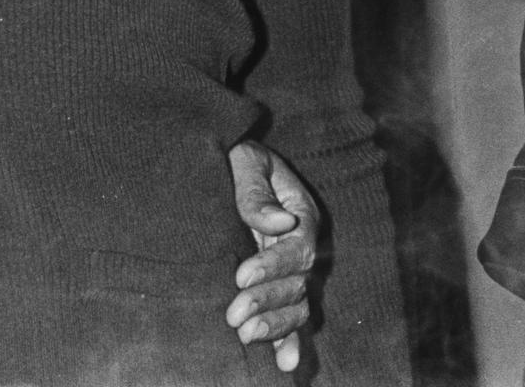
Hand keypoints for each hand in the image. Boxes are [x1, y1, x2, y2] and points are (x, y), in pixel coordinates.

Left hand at [225, 140, 317, 371]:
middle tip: (234, 315)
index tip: (241, 275)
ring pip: (296, 306)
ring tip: (245, 335)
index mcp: (300, 215)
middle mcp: (301, 246)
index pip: (296, 248)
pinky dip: (290, 342)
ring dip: (275, 325)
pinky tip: (284, 365)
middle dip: (267, 301)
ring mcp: (290, 270)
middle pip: (296, 283)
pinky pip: (292, 318)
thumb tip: (281, 223)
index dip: (271, 265)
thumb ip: (257, 191)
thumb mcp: (244, 160)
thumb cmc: (234, 159)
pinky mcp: (276, 287)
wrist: (223, 165)